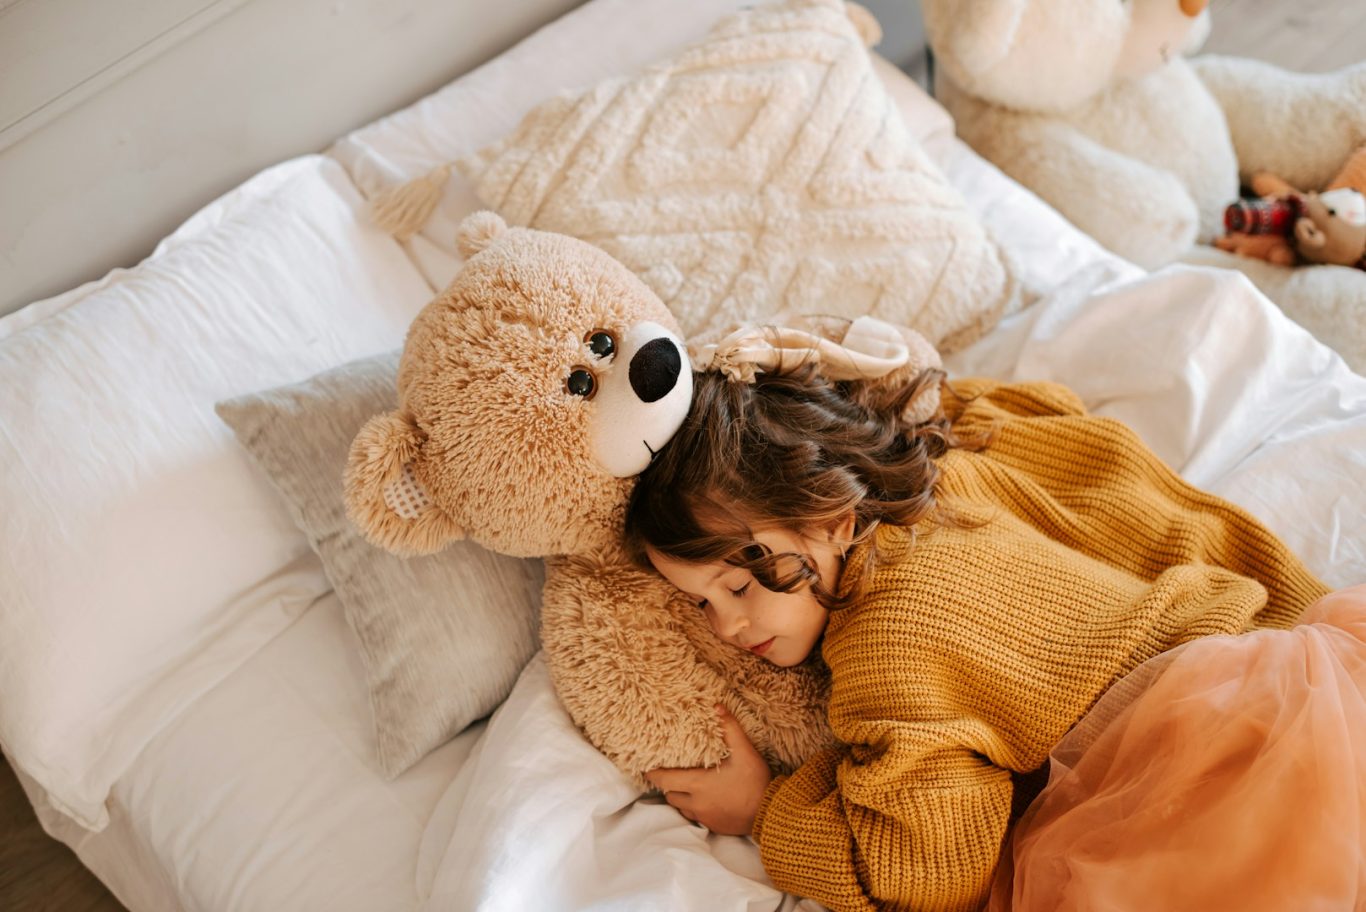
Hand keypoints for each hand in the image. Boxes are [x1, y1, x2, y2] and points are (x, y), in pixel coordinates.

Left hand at [646, 705, 772, 835]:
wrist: (770, 813)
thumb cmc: (755, 781)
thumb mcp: (745, 751)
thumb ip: (730, 729)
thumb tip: (717, 707)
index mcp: (699, 784)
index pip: (665, 780)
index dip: (654, 775)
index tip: (647, 769)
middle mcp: (697, 803)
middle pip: (670, 795)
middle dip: (668, 786)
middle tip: (670, 775)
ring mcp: (705, 817)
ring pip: (681, 809)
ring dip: (680, 798)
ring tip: (685, 787)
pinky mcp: (714, 826)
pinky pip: (696, 818)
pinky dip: (694, 809)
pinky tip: (704, 800)